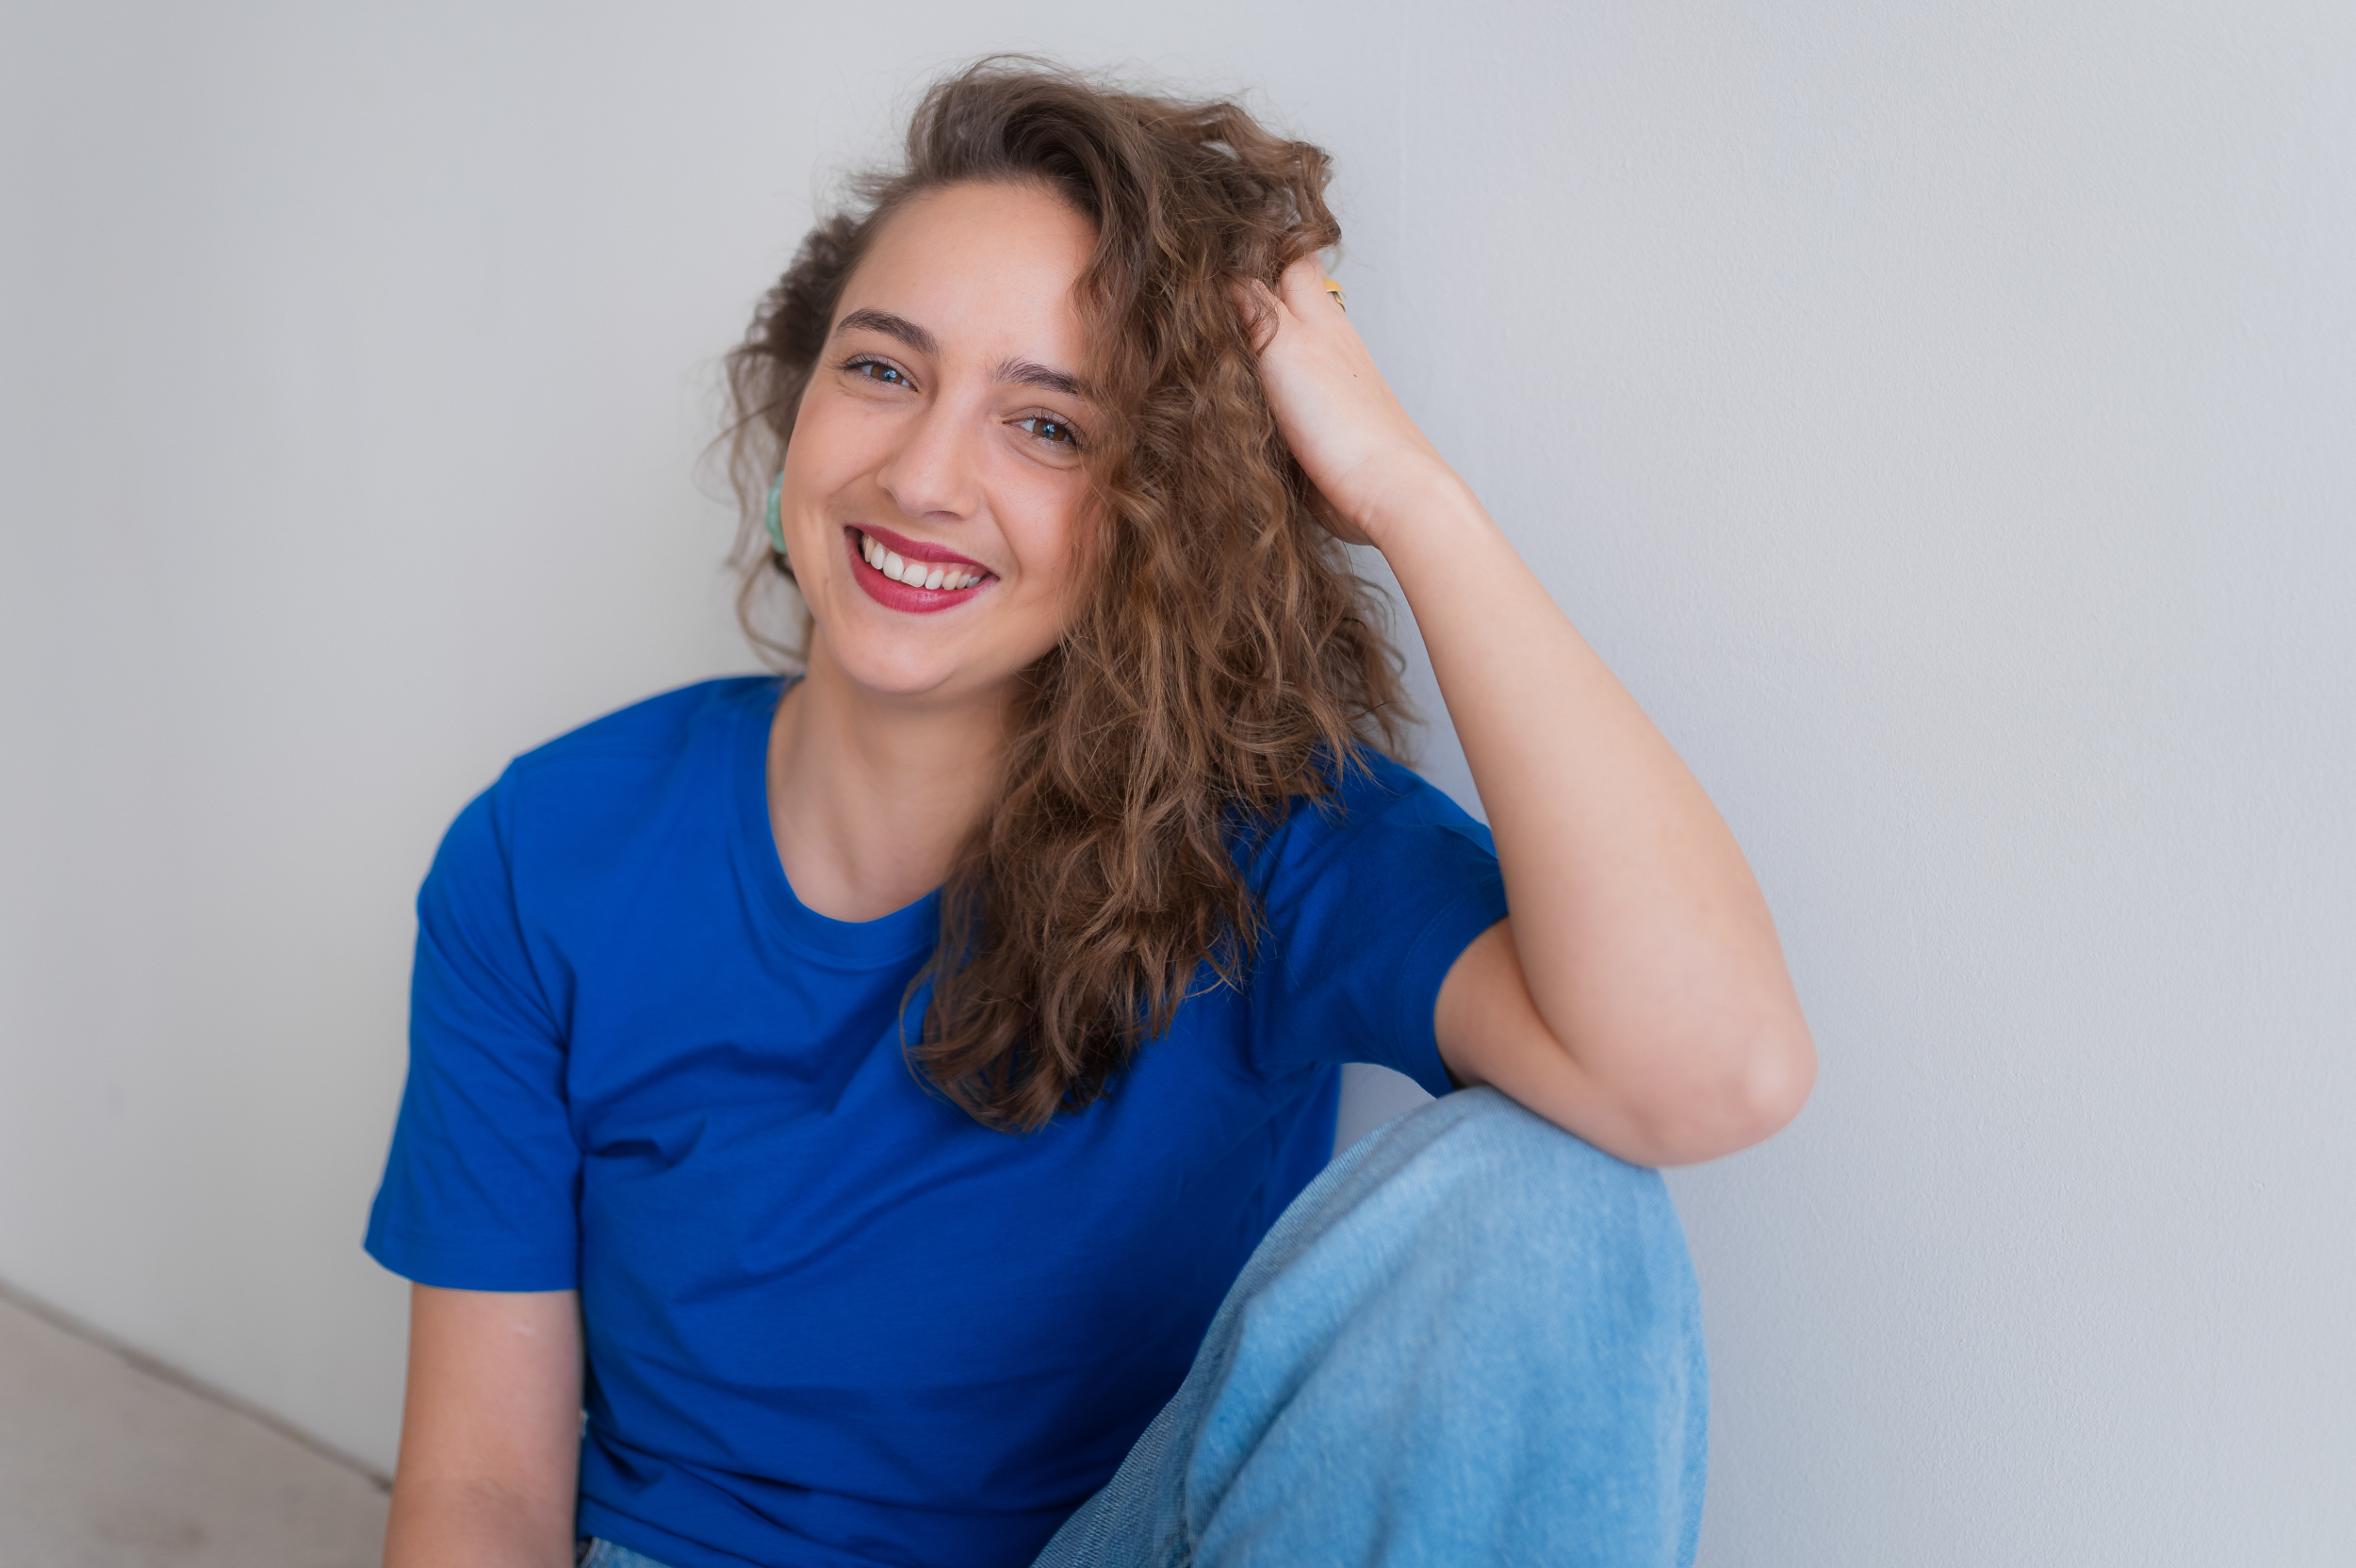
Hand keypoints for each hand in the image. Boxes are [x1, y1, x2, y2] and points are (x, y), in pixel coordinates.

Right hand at [1233, 254, 1454, 548]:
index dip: (1257, 249)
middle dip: (1251, 293)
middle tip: (1209, 296)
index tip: (1218, 252)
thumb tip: (1224, 268)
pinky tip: (1236, 398)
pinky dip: (1257, 390)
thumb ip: (1254, 304)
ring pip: (1280, 349)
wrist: (1382, 489)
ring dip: (1251, 344)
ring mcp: (1321, 386)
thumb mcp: (1284, 342)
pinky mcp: (1314, 428)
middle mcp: (1324, 343)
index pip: (1289, 259)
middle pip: (1285, 302)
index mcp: (1319, 313)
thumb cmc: (1342, 418)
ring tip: (1213, 341)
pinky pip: (1279, 395)